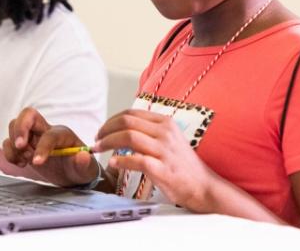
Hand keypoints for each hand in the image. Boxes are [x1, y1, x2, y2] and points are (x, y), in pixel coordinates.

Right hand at [3, 107, 97, 187]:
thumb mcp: (86, 170)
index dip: (42, 147)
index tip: (37, 162)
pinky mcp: (24, 146)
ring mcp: (33, 137)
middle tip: (20, 146)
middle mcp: (46, 130)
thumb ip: (84, 163)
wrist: (72, 175)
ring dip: (14, 145)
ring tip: (25, 159)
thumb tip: (82, 156)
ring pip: (14, 126)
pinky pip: (8, 142)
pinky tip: (20, 163)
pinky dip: (9, 153)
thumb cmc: (79, 169)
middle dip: (20, 129)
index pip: (49, 135)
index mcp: (62, 134)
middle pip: (28, 114)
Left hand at [93, 109, 218, 208]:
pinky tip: (112, 163)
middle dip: (105, 130)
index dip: (110, 121)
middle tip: (96, 140)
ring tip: (98, 149)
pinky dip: (121, 161)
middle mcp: (165, 133)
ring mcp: (165, 150)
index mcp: (165, 123)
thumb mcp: (168, 140)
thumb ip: (148, 132)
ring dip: (107, 142)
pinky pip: (137, 160)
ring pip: (128, 137)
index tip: (101, 131)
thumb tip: (120, 128)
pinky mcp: (163, 168)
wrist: (203, 187)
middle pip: (126, 122)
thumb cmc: (182, 165)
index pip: (130, 114)